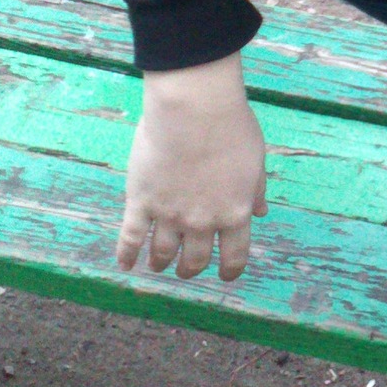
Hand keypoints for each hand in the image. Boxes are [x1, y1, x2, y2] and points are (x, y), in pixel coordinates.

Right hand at [116, 54, 268, 281]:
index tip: (225, 276)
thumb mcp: (255, 161)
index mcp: (235, 213)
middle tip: (186, 270)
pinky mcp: (141, 202)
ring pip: (163, 253)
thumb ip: (256, 191)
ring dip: (161, 263)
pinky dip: (126, 254)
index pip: (235, 256)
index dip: (230, 271)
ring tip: (158, 265)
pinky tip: (125, 264)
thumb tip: (261, 212)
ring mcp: (170, 215)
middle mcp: (203, 221)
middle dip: (191, 269)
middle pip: (196, 259)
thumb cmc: (231, 127)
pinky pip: (131, 237)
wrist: (195, 110)